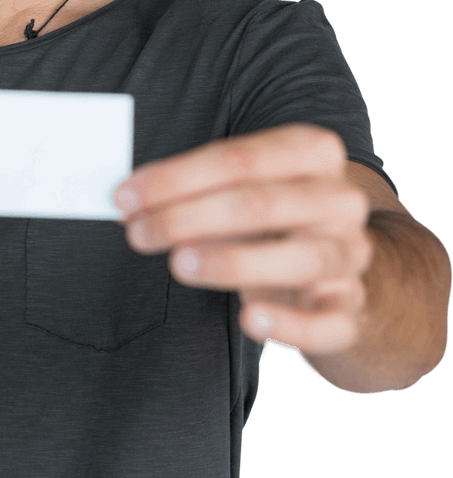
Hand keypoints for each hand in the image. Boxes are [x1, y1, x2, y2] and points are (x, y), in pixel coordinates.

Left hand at [114, 124, 373, 355]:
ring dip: (232, 262)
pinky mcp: (350, 308)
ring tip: (178, 264)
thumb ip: (193, 187)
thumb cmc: (272, 218)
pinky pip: (328, 322)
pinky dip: (289, 324)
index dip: (177, 177)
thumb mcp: (242, 187)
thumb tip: (128, 200)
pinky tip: (249, 320)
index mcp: (312, 152)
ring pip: (298, 258)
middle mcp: (339, 200)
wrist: (337, 267)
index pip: (239, 159)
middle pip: (261, 203)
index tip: (126, 195)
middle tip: (136, 232)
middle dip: (187, 216)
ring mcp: (349, 254)